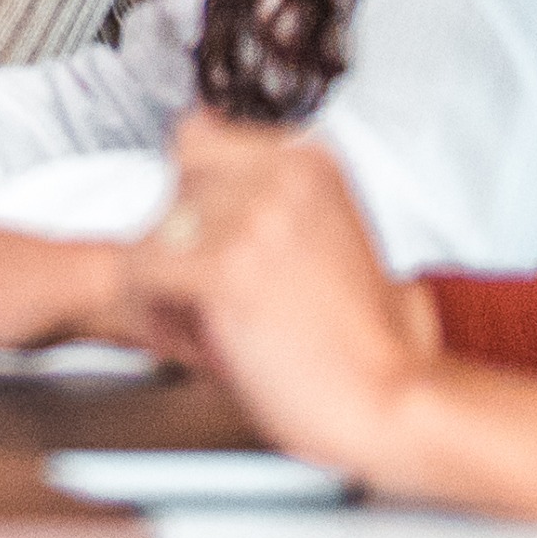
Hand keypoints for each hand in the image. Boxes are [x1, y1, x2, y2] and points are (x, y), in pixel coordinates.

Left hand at [114, 119, 447, 472]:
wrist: (394, 399)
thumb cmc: (375, 345)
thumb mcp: (340, 243)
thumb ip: (287, 212)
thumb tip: (226, 214)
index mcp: (309, 164)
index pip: (199, 137)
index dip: (190, 196)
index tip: (199, 238)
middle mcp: (280, 177)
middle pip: (170, 191)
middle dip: (177, 248)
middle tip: (205, 299)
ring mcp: (252, 219)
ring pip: (149, 235)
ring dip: (164, 288)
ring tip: (205, 329)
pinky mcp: (225, 268)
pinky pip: (141, 275)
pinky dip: (157, 316)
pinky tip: (198, 344)